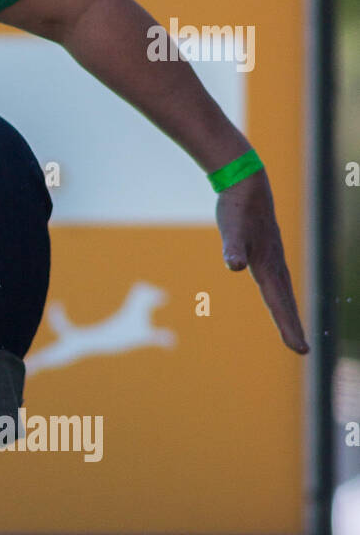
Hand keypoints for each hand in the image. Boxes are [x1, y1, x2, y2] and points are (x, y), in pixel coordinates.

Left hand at [215, 170, 308, 353]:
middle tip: (302, 350)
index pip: (279, 303)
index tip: (300, 349)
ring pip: (283, 291)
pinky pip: (275, 281)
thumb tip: (234, 265)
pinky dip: (279, 295)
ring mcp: (272, 258)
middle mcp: (274, 265)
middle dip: (292, 326)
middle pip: (285, 302)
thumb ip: (232, 248)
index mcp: (268, 266)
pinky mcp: (266, 251)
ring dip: (288, 312)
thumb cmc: (237, 209)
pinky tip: (277, 297)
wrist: (246, 184)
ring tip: (293, 331)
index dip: (288, 327)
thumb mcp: (232, 230)